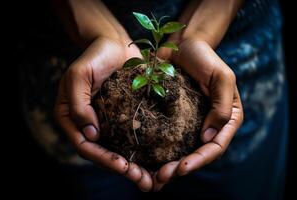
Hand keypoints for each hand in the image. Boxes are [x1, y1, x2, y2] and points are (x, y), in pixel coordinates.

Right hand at [54, 37, 152, 191]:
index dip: (103, 158)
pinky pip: (131, 138)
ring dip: (135, 166)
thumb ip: (78, 103)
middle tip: (143, 181)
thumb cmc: (95, 56)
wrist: (114, 44)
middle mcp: (88, 123)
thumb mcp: (79, 75)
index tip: (123, 166)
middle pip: (103, 153)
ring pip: (118, 150)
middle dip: (122, 169)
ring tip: (152, 179)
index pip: (85, 145)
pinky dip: (142, 151)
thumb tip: (89, 134)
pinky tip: (156, 160)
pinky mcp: (123, 117)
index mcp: (72, 117)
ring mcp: (106, 122)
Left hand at [153, 38, 243, 190]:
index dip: (200, 160)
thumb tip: (209, 137)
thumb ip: (221, 106)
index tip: (182, 168)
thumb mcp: (221, 78)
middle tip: (162, 177)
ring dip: (168, 164)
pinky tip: (145, 158)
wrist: (183, 44)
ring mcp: (190, 122)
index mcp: (226, 118)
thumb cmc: (205, 58)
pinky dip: (158, 150)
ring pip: (181, 150)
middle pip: (197, 153)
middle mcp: (209, 124)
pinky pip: (167, 137)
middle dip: (181, 168)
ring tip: (152, 175)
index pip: (216, 146)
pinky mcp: (173, 117)